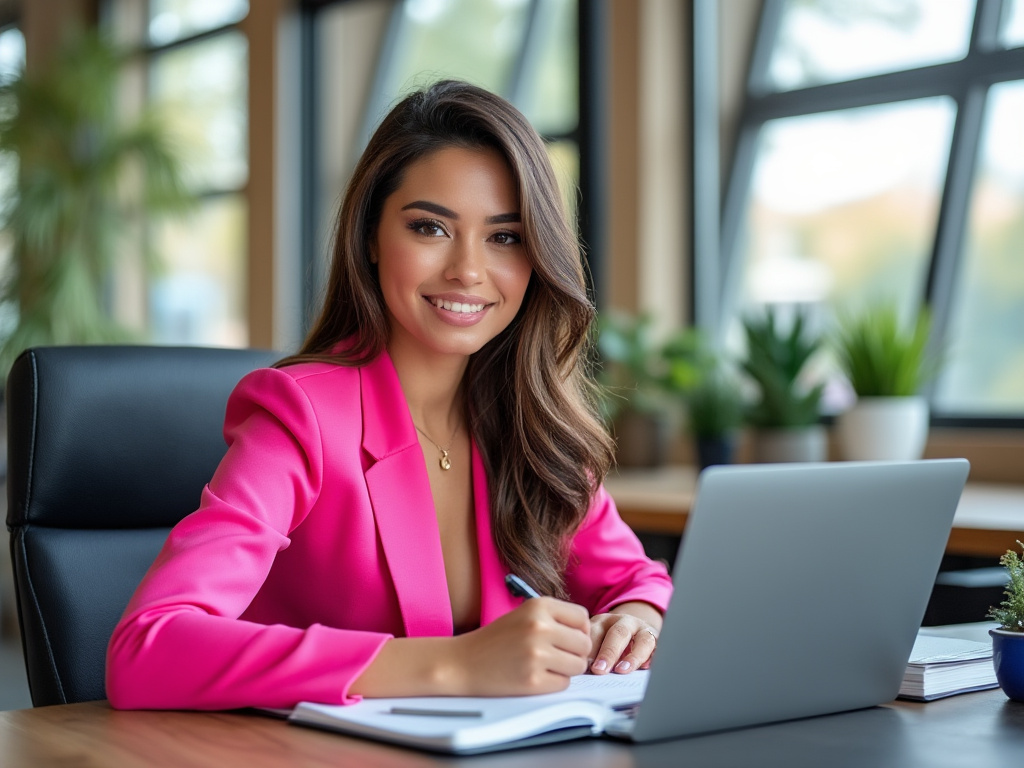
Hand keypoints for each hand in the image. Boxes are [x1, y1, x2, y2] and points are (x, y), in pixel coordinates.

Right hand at [453, 597, 591, 695]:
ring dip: (566, 669)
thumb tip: (589, 633)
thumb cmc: (496, 640)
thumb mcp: (524, 615)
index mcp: (538, 606)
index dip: (579, 630)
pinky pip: (563, 684)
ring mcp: (536, 654)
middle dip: (574, 653)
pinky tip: (535, 676)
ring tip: (544, 665)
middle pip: (584, 644)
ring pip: (578, 666)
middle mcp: (540, 627)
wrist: (462, 662)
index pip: (582, 617)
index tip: (568, 638)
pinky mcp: (532, 679)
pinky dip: (553, 683)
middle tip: (555, 656)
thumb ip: (556, 619)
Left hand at [588, 604, 661, 674]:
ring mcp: (644, 631)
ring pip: (643, 641)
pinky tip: (645, 668)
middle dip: (608, 652)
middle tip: (599, 670)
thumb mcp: (596, 639)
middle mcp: (626, 622)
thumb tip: (583, 669)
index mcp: (604, 620)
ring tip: (622, 670)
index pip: (596, 630)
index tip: (582, 664)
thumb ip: (590, 652)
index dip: (589, 648)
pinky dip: (653, 658)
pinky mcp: (658, 643)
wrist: (634, 629)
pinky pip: (659, 650)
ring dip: (633, 657)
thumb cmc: (608, 640)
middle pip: (618, 633)